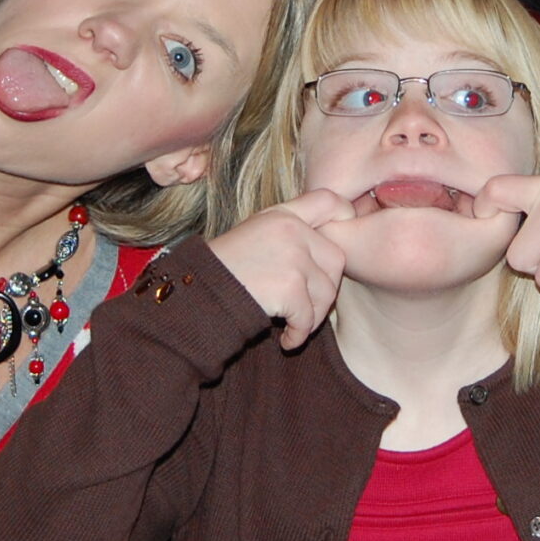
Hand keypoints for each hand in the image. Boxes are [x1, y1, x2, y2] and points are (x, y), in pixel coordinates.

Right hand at [205, 191, 352, 349]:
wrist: (194, 292)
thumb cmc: (225, 270)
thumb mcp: (255, 235)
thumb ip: (290, 233)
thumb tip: (329, 252)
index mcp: (282, 214)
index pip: (330, 201)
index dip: (345, 218)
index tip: (336, 246)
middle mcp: (290, 229)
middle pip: (337, 258)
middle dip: (327, 288)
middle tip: (309, 306)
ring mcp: (291, 256)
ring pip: (326, 292)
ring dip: (313, 316)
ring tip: (294, 325)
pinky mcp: (289, 286)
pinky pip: (309, 317)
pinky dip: (300, 334)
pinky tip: (287, 339)